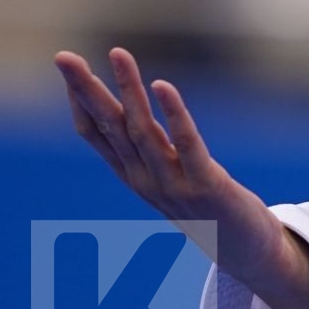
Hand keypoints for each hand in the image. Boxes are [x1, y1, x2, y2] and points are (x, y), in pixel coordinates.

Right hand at [53, 47, 308, 308]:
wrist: (247, 254)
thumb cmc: (208, 209)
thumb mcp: (170, 178)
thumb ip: (150, 151)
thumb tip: (130, 116)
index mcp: (134, 177)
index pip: (96, 135)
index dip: (80, 101)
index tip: (67, 67)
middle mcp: (146, 180)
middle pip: (111, 128)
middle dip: (86, 90)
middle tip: (62, 56)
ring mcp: (174, 185)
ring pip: (143, 131)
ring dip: (129, 90)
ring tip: (117, 54)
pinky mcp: (207, 186)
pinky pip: (187, 145)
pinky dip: (174, 115)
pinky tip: (163, 86)